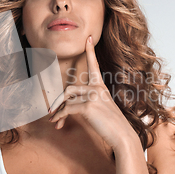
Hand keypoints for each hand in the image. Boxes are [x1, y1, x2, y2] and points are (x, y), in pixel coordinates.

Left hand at [48, 35, 136, 150]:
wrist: (122, 135)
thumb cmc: (111, 124)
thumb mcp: (101, 108)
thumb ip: (87, 101)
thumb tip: (67, 105)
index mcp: (101, 87)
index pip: (94, 66)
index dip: (90, 51)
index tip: (89, 38)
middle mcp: (97, 88)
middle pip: (69, 89)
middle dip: (58, 102)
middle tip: (51, 112)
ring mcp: (93, 96)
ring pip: (67, 100)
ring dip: (58, 111)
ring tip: (54, 120)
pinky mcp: (88, 106)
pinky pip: (67, 109)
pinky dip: (60, 117)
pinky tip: (58, 124)